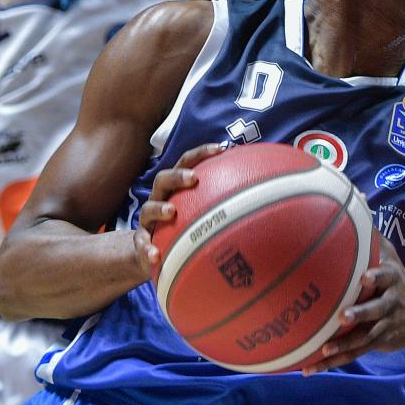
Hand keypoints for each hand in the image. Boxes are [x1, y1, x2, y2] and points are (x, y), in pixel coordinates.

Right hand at [133, 143, 226, 276]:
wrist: (152, 253)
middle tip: (193, 179)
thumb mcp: (201, 214)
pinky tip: (155, 255)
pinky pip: (141, 243)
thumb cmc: (184, 227)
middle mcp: (160, 199)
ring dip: (159, 209)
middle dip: (178, 176)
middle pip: (163, 179)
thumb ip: (224, 204)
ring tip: (171, 212)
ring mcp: (148, 220)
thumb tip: (264, 197)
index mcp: (176, 188)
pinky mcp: (141, 241)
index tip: (221, 149)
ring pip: (148, 209)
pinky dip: (147, 248)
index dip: (201, 153)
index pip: (187, 163)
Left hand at [302, 239, 404, 374]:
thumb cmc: (397, 280)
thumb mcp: (390, 255)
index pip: (386, 277)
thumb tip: (357, 195)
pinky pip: (353, 354)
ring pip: (364, 337)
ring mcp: (384, 326)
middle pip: (376, 310)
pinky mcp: (376, 343)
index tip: (365, 277)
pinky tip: (308, 369)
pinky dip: (333, 362)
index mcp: (391, 280)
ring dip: (345, 345)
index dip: (377, 277)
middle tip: (343, 317)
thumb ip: (372, 231)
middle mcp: (390, 304)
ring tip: (325, 351)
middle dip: (361, 314)